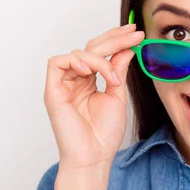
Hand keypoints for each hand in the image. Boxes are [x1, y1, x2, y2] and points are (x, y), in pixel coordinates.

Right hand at [44, 24, 143, 168]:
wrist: (94, 157)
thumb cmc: (104, 134)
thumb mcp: (117, 95)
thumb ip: (118, 71)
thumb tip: (126, 48)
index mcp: (89, 81)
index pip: (101, 52)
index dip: (117, 39)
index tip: (136, 32)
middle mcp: (75, 80)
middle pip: (91, 47)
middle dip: (114, 38)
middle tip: (133, 33)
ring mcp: (63, 85)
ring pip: (78, 53)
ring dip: (99, 58)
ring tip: (112, 76)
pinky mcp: (53, 91)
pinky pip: (57, 63)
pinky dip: (76, 61)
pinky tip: (90, 70)